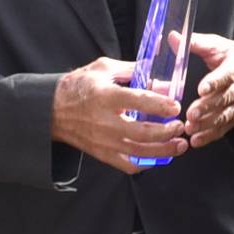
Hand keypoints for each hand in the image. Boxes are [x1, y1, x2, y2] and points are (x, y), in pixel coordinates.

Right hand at [50, 57, 187, 173]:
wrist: (52, 109)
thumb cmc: (79, 86)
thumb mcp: (103, 68)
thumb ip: (133, 70)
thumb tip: (159, 77)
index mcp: (106, 96)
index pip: (139, 102)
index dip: (160, 104)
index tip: (175, 106)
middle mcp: (106, 121)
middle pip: (143, 132)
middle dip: (167, 131)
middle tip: (180, 126)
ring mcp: (104, 141)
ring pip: (139, 152)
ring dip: (164, 150)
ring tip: (179, 144)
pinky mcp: (102, 154)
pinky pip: (128, 165)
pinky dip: (146, 164)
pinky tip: (159, 157)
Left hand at [181, 35, 233, 147]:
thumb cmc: (232, 57)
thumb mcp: (218, 46)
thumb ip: (196, 43)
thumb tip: (172, 37)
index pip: (228, 74)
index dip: (216, 82)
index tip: (202, 88)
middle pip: (225, 98)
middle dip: (208, 107)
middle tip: (191, 114)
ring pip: (225, 115)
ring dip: (207, 124)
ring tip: (190, 128)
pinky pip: (224, 128)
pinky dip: (210, 136)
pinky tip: (196, 141)